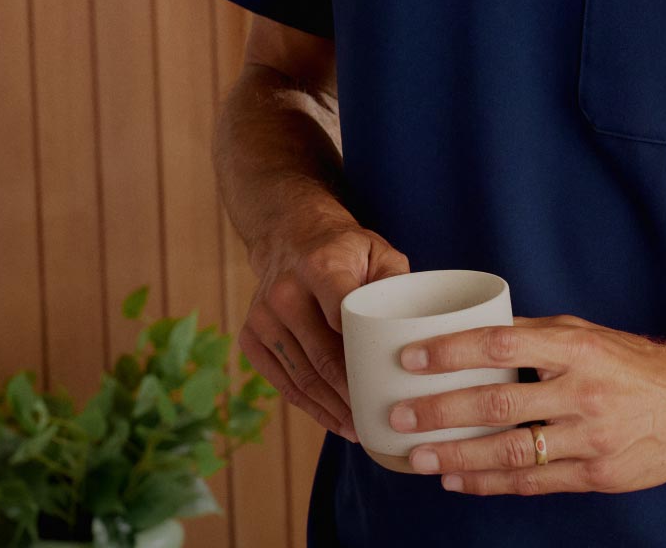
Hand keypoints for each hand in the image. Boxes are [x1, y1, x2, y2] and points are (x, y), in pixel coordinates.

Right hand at [239, 219, 409, 443]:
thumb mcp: (377, 250)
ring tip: (360, 428)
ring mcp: (263, 317)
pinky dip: (310, 406)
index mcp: (321, 265)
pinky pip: (283, 383)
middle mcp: (285, 291)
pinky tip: (334, 419)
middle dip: (351, 393)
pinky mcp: (250, 338)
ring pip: (301, 377)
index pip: (342, 315)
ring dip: (331, 409)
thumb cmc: (344, 249)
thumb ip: (397, 281)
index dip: (362, 354)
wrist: (289, 237)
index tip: (386, 381)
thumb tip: (415, 325)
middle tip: (379, 417)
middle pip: (322, 355)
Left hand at [386, 314, 665, 494]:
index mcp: (577, 347)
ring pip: (509, 449)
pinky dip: (489, 482)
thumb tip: (481, 333)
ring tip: (417, 455)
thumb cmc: (635, 364)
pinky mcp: (595, 475)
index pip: (503, 342)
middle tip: (400, 415)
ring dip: (457, 455)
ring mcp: (589, 437)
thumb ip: (539, 337)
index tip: (413, 357)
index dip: (453, 350)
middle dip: (441, 410)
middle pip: (498, 401)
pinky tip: (458, 479)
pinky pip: (532, 481)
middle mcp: (582, 390)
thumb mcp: (589, 335)